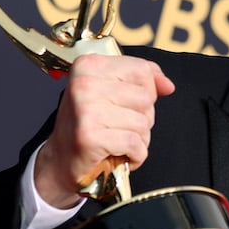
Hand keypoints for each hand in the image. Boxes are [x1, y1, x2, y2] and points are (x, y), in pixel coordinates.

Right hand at [34, 54, 174, 208]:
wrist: (61, 162)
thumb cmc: (90, 125)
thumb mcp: (112, 93)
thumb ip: (143, 82)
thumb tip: (168, 85)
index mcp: (88, 66)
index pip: (142, 70)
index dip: (147, 91)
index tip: (128, 105)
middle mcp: (84, 84)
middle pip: (146, 97)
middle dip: (142, 117)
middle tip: (118, 127)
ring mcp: (85, 110)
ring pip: (144, 122)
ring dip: (139, 139)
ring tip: (117, 142)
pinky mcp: (90, 136)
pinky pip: (136, 143)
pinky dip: (135, 155)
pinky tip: (119, 155)